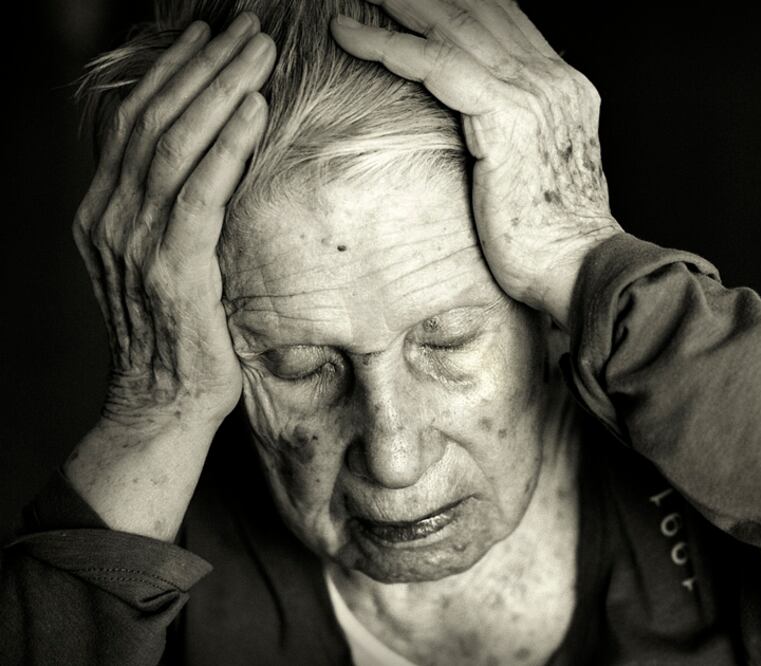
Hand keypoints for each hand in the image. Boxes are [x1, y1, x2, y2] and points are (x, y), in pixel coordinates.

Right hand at [73, 14, 272, 432]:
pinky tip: (254, 110)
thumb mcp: (166, 258)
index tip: (203, 35)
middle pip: (153, 120)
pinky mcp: (172, 268)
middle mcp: (109, 217)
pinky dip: (226, 146)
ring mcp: (134, 242)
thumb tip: (215, 158)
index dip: (169, 72)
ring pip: (174, 144)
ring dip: (220, 90)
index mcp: (103, 210)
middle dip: (201, 66)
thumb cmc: (181, 330)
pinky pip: (199, 192)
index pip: (132, 121)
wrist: (164, 400)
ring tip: (257, 52)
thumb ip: (174, 208)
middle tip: (243, 28)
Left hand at [331, 0, 621, 327]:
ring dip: (400, 4)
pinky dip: (389, 44)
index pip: (505, 22)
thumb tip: (477, 131)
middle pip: (479, 9)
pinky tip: (349, 34)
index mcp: (565, 88)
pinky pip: (437, 64)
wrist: (581, 268)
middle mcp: (553, 80)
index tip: (411, 1)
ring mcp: (534, 94)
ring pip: (454, 25)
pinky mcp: (507, 118)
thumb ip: (516, 135)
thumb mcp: (539, 171)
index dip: (457, 3)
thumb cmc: (553, 240)